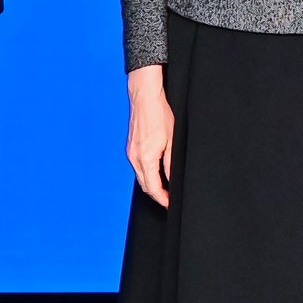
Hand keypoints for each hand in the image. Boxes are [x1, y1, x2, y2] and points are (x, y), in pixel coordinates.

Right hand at [125, 65, 173, 206]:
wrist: (144, 97)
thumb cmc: (160, 115)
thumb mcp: (172, 141)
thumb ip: (171, 164)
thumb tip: (173, 181)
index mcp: (146, 158)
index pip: (153, 188)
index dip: (163, 199)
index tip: (171, 204)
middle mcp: (134, 157)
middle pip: (145, 185)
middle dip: (157, 195)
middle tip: (170, 199)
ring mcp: (130, 152)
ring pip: (140, 177)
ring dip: (151, 185)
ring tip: (165, 189)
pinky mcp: (130, 148)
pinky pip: (137, 167)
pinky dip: (146, 174)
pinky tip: (155, 173)